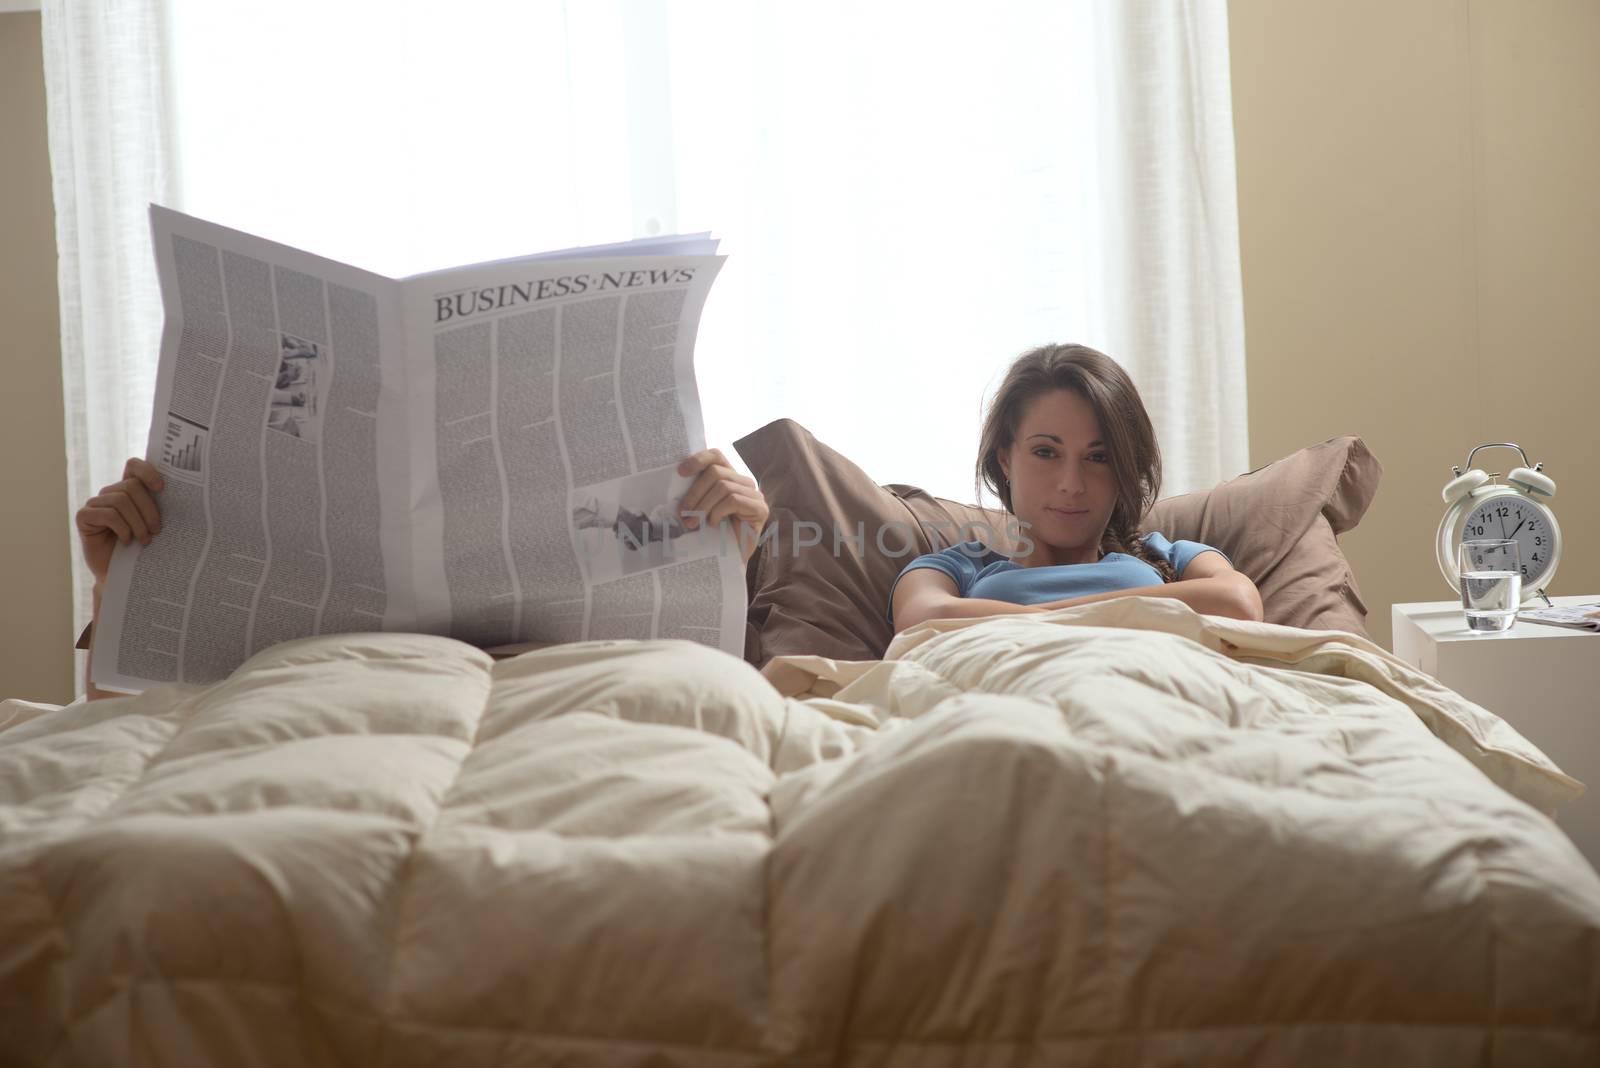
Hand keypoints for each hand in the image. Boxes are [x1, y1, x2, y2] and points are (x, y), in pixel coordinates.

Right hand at [75, 458, 164, 587]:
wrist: (121, 575)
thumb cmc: (141, 549)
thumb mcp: (154, 525)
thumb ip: (160, 507)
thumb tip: (183, 493)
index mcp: (128, 490)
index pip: (133, 466)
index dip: (147, 471)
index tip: (161, 488)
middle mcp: (110, 493)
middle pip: (132, 486)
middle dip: (149, 509)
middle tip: (157, 531)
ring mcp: (95, 504)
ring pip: (121, 500)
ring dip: (137, 522)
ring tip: (144, 540)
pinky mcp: (84, 516)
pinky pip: (107, 514)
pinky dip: (122, 528)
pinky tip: (126, 541)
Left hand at [676, 448, 768, 563]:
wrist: (729, 562)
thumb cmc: (713, 535)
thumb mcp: (700, 510)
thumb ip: (695, 495)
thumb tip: (675, 484)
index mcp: (729, 478)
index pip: (716, 456)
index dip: (698, 459)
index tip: (680, 472)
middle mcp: (744, 482)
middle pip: (716, 472)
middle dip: (695, 492)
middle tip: (683, 512)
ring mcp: (754, 495)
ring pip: (723, 487)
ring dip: (703, 505)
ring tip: (693, 523)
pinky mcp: (760, 509)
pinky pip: (733, 500)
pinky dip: (718, 512)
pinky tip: (714, 525)